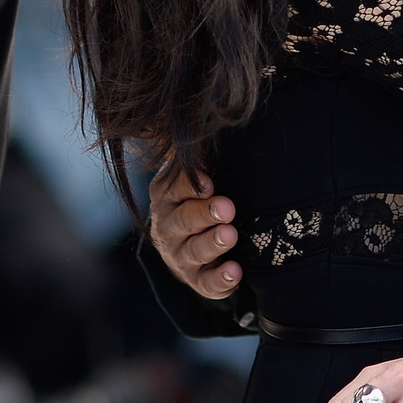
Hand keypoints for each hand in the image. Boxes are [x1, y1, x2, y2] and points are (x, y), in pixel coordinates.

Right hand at [147, 166, 240, 298]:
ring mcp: (179, 256)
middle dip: (205, 214)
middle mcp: (167, 226)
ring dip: (213, 244)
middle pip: (183, 221)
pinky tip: (236, 272)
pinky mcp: (196, 280)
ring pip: (193, 252)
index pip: (173, 188)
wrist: (193, 241)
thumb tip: (210, 119)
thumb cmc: (201, 196)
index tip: (210, 183)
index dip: (190, 185)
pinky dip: (220, 280)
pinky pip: (206, 283)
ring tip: (231, 235)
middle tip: (228, 207)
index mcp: (165, 195)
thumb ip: (199, 155)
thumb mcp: (195, 173)